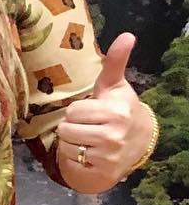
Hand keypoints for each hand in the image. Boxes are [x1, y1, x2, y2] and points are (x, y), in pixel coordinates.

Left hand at [57, 33, 149, 183]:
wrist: (138, 143)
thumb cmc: (119, 109)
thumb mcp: (115, 85)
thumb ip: (115, 61)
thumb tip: (127, 35)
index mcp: (116, 111)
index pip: (73, 111)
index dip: (78, 111)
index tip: (93, 111)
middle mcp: (114, 134)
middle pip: (66, 128)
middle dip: (72, 125)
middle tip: (89, 125)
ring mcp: (109, 154)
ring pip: (66, 144)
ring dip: (72, 141)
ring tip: (89, 138)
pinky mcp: (103, 169)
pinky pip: (71, 159)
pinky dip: (75, 156)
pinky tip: (90, 152)